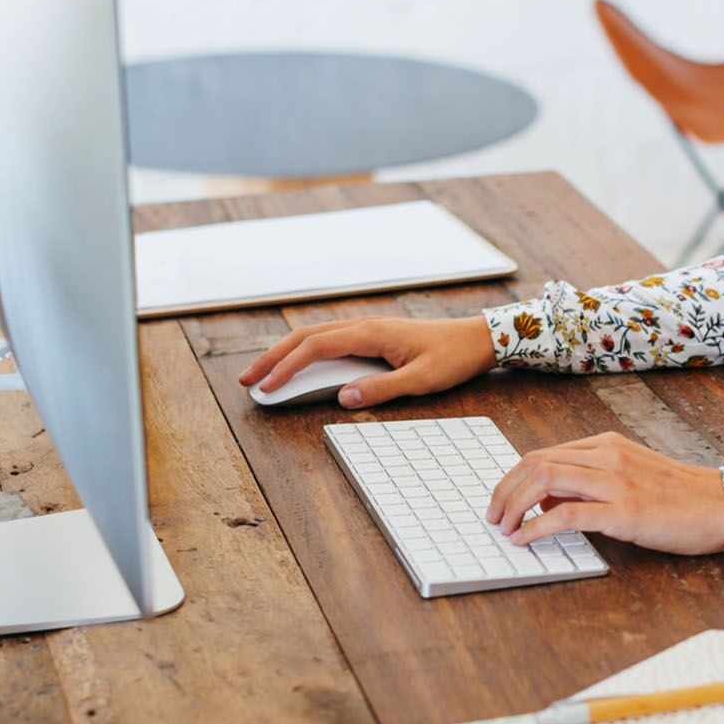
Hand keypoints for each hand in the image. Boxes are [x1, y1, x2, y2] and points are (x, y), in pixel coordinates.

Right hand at [238, 316, 495, 408]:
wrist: (477, 338)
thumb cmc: (452, 358)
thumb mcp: (421, 380)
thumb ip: (381, 389)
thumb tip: (343, 397)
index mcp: (370, 333)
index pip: (315, 348)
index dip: (287, 367)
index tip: (267, 387)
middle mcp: (363, 326)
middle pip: (305, 337)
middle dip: (272, 358)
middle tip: (246, 380)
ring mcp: (366, 329)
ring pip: (314, 336)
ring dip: (285, 353)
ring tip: (263, 374)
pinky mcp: (372, 336)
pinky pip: (329, 340)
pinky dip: (305, 351)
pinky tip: (297, 365)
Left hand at [486, 432, 723, 555]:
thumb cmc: (681, 497)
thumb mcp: (631, 477)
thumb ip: (590, 484)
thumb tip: (547, 503)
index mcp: (607, 445)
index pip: (543, 454)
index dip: (512, 479)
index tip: (501, 502)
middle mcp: (607, 456)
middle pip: (535, 463)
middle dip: (504, 491)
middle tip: (493, 518)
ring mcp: (616, 482)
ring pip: (544, 481)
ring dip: (514, 507)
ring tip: (504, 529)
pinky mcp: (625, 511)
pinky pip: (567, 514)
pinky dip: (538, 527)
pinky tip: (526, 540)